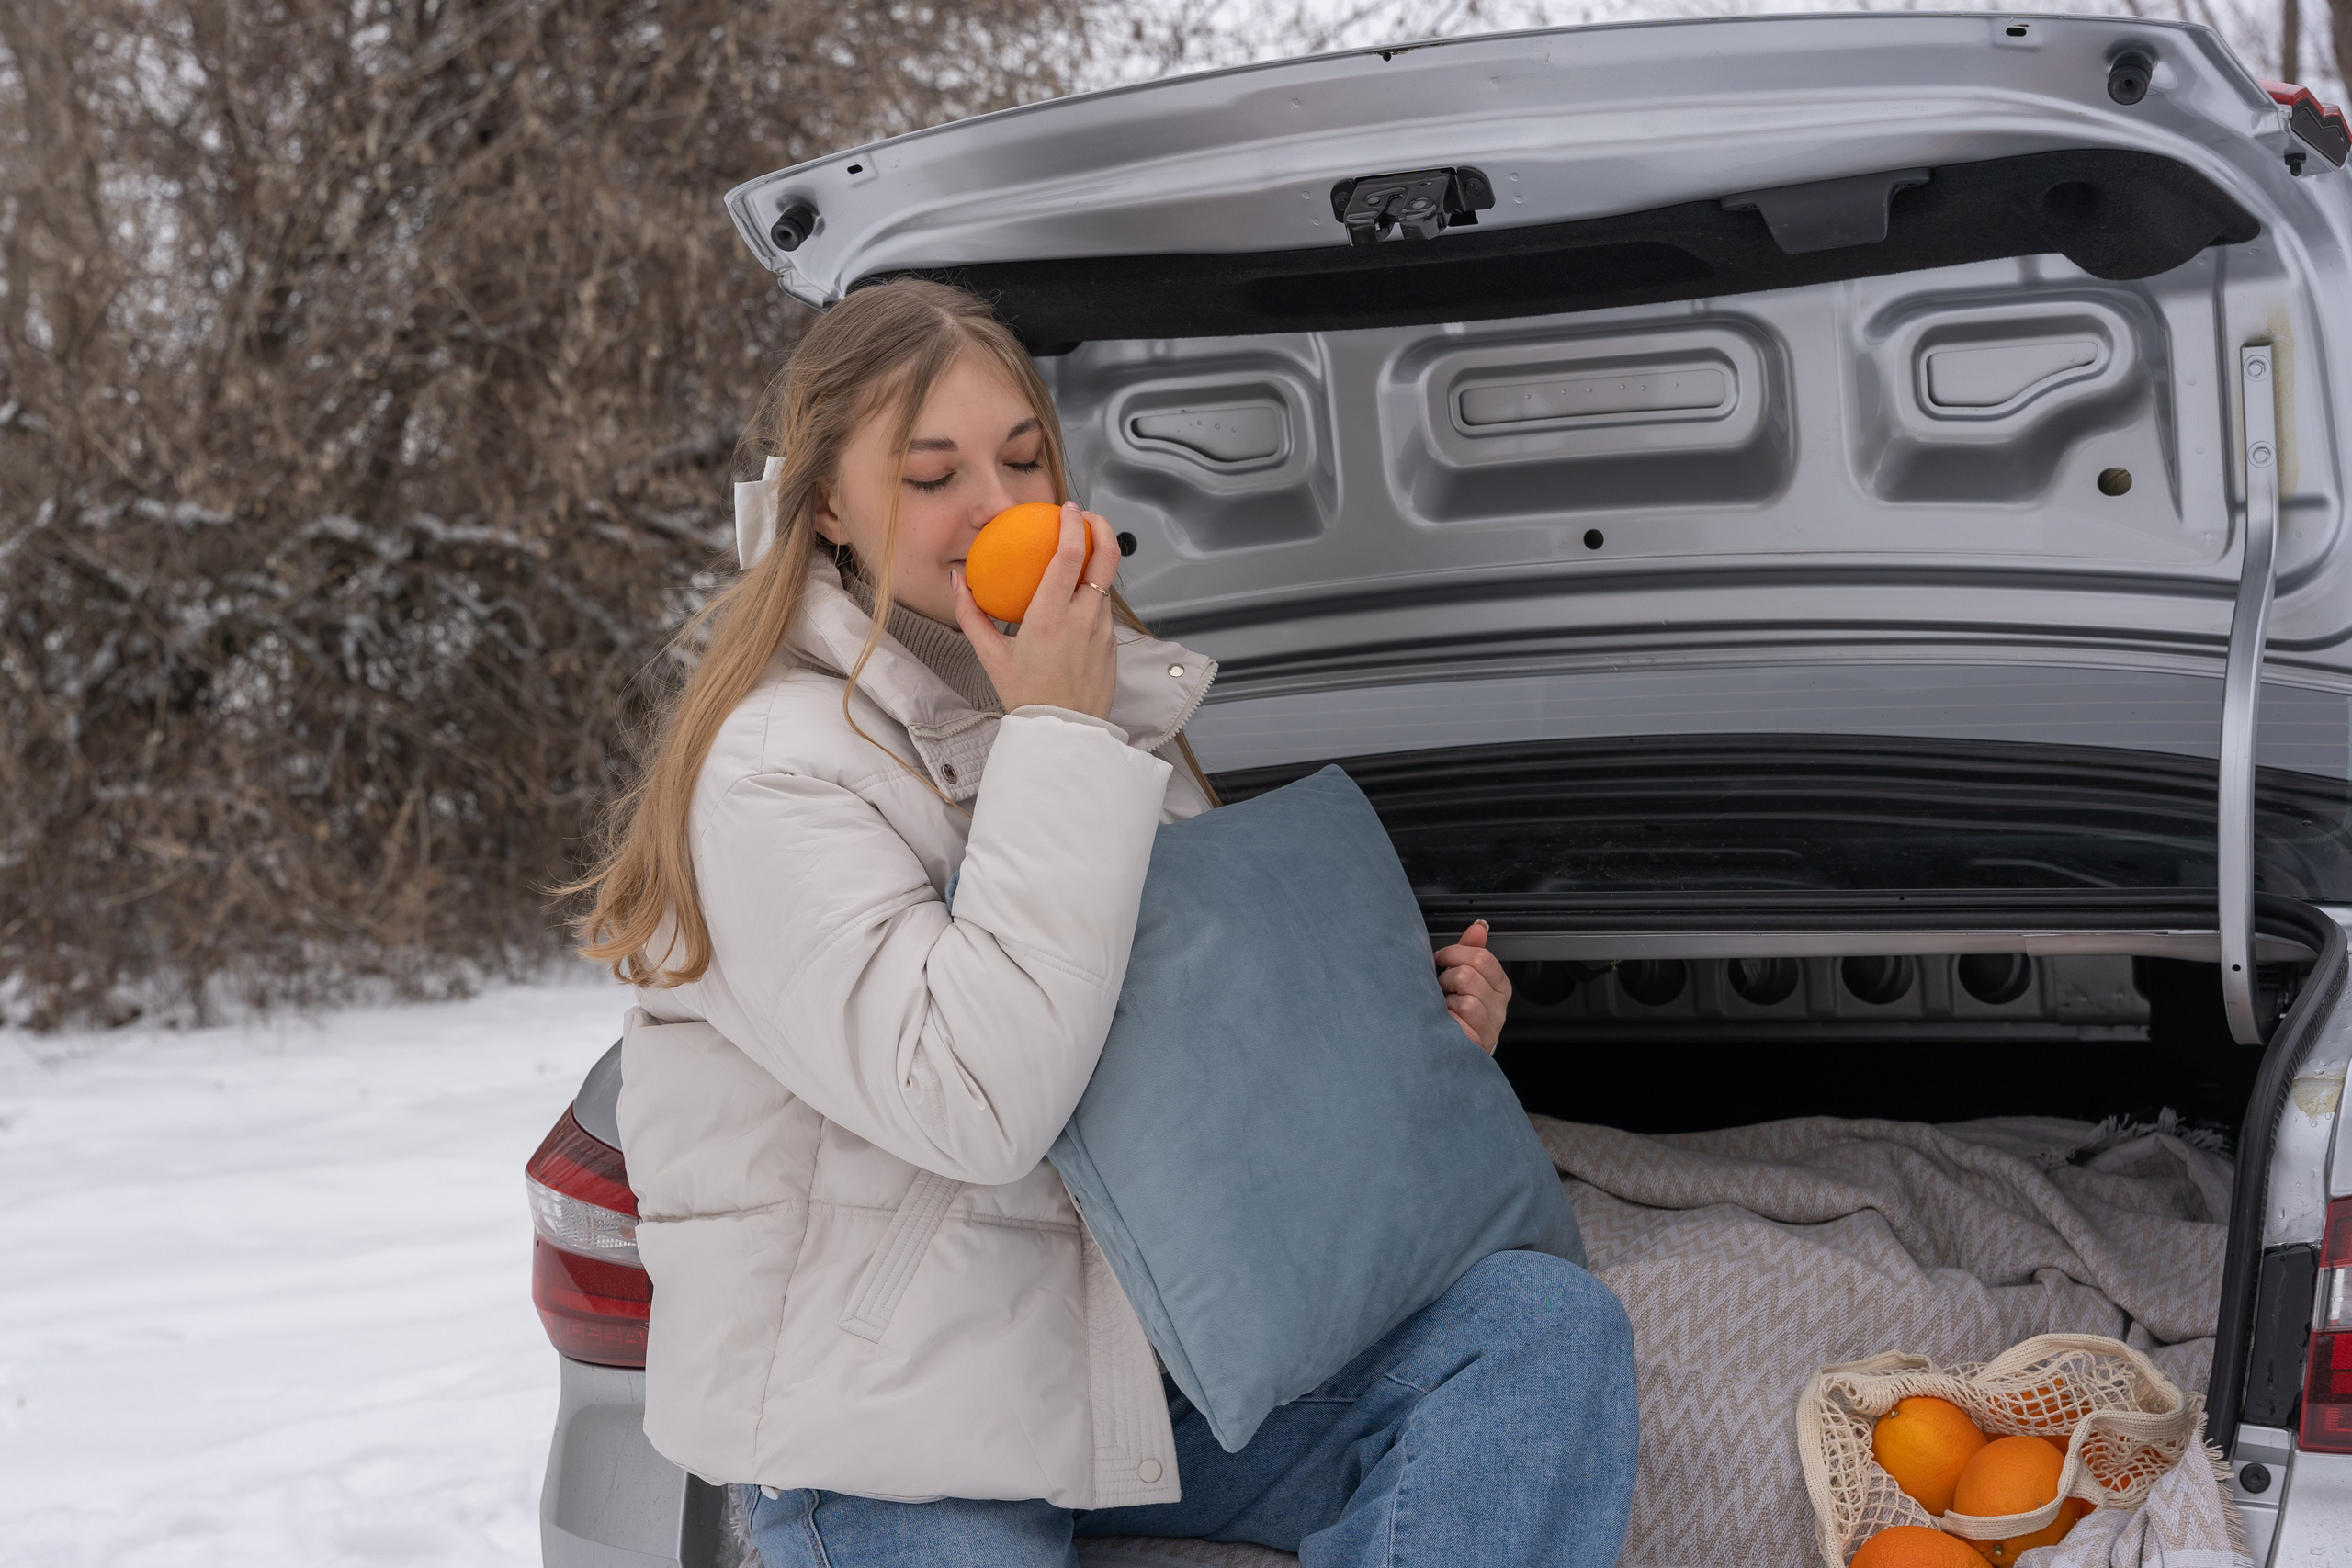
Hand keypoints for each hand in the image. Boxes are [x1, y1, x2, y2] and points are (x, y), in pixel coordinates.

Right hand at [953, 502, 1119, 719]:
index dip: (1071, 524)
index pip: (1070, 556)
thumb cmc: (1026, 695)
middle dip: (1102, 526)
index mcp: (1050, 617)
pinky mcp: (1112, 643)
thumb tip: (958, 581)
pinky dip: (1093, 592)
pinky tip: (1078, 596)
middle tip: (1088, 516)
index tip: (1065, 508)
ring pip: (1105, 582)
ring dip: (1097, 561)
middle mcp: (1083, 618)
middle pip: (1106, 557)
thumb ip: (971, 615)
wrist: (1063, 733)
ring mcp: (1103, 629)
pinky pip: (1104, 607)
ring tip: (1079, 554)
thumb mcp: (990, 656)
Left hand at [1436, 920, 1509, 1054]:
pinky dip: (1446, 1019)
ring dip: (1445, 1001)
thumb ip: (1472, 950)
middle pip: (1469, 975)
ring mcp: (1489, 1025)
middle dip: (1447, 978)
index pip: (1481, 957)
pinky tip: (1446, 1021)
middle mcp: (1499, 1006)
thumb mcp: (1467, 975)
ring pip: (1465, 1000)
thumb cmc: (1459, 1009)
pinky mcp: (1477, 1042)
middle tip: (1443, 988)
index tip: (1441, 959)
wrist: (1455, 1046)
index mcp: (1499, 985)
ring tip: (1444, 1006)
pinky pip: (1459, 1021)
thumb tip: (1479, 927)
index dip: (1454, 953)